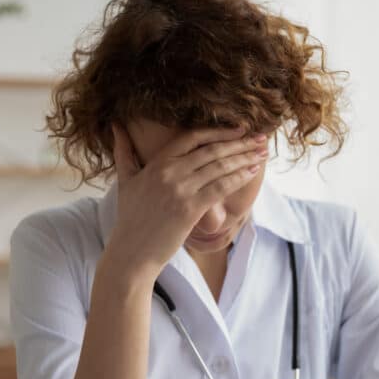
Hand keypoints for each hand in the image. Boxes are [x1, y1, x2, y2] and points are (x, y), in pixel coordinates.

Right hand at [108, 122, 267, 277]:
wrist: (131, 252)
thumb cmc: (129, 218)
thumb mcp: (125, 180)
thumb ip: (123, 151)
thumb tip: (116, 125)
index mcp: (156, 162)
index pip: (193, 137)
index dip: (219, 131)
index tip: (239, 127)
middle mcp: (169, 171)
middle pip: (212, 149)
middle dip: (240, 142)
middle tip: (261, 138)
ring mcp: (180, 189)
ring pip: (220, 167)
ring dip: (245, 158)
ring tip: (263, 152)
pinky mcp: (190, 209)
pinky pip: (221, 188)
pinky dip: (239, 177)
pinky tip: (253, 171)